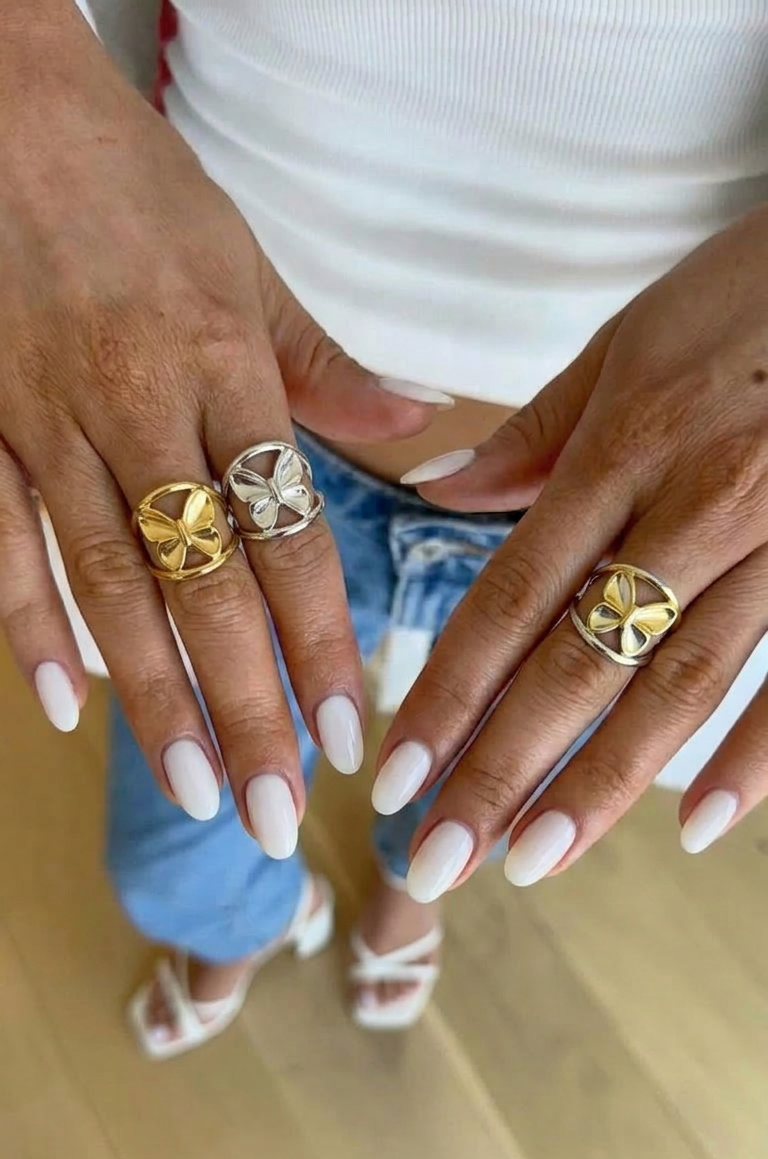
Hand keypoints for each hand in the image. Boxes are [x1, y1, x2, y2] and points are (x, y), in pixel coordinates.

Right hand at [0, 4, 442, 850]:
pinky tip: (64, 710)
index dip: (323, 646)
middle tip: (281, 813)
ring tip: (196, 791)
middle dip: (249, 712)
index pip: (291, 539)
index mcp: (224, 370)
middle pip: (206, 590)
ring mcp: (50, 427)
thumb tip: (421, 419)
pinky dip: (30, 629)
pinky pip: (6, 545)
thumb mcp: (247, 263)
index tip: (352, 734)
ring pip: (111, 588)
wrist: (0, 113)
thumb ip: (325, 362)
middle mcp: (141, 411)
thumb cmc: (135, 186)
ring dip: (156, 701)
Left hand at [375, 205, 767, 898]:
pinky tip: (697, 826)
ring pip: (675, 684)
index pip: (509, 598)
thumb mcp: (628, 341)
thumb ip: (533, 434)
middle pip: (577, 661)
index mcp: (624, 448)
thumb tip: (432, 493)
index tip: (391, 775)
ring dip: (600, 782)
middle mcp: (693, 505)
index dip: (445, 695)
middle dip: (499, 771)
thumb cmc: (750, 291)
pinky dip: (751, 755)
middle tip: (437, 860)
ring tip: (535, 859)